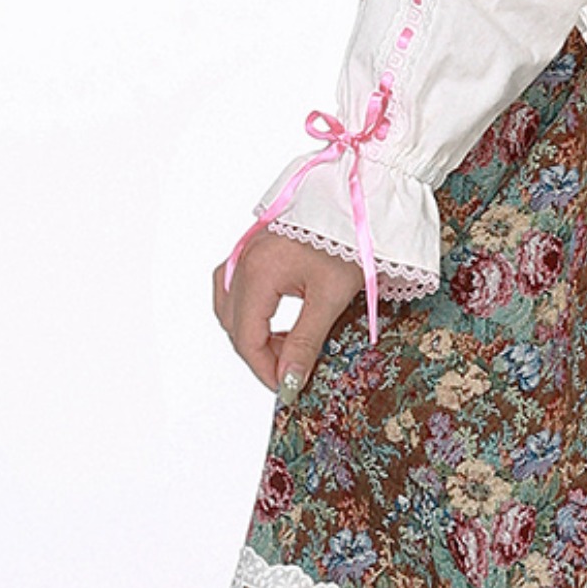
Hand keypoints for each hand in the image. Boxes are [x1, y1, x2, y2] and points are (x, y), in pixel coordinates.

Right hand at [211, 227, 365, 393]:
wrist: (356, 199)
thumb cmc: (348, 239)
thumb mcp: (330, 297)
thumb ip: (305, 341)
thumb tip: (289, 380)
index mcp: (258, 273)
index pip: (246, 338)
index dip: (265, 370)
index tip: (288, 389)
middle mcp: (243, 262)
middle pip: (235, 326)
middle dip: (261, 354)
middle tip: (294, 369)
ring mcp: (244, 253)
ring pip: (230, 309)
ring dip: (255, 334)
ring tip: (289, 346)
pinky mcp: (253, 250)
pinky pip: (235, 289)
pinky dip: (251, 312)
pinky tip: (276, 322)